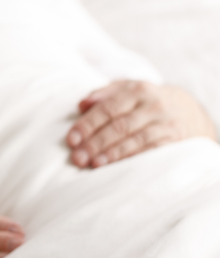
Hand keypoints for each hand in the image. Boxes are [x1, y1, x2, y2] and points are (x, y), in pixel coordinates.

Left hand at [68, 81, 217, 168]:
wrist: (186, 109)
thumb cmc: (143, 100)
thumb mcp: (125, 89)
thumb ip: (103, 94)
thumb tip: (82, 104)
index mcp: (136, 90)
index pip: (107, 109)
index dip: (88, 125)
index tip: (71, 139)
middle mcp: (153, 105)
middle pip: (120, 126)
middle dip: (96, 143)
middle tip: (78, 158)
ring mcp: (165, 123)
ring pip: (136, 140)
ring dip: (113, 154)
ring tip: (94, 164)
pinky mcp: (174, 139)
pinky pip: (152, 151)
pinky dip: (133, 159)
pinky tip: (118, 167)